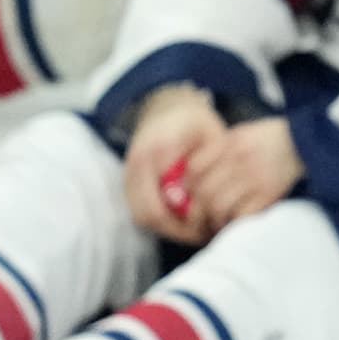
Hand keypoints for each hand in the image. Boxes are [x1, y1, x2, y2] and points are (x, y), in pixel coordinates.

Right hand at [121, 86, 228, 243]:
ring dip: (169, 228)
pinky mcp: (128, 180)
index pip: (164, 204)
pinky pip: (140, 210)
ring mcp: (128, 173)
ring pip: (142, 216)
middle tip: (204, 234)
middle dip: (178, 231)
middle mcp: (136, 164)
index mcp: (156, 151)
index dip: (187, 223)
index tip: (210, 227)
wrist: (167, 105)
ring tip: (195, 229)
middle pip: (150, 215)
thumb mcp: (210, 133)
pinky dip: (161, 220)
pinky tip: (183, 219)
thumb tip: (204, 196)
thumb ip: (209, 160)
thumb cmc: (195, 122)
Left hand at [182, 114, 308, 229]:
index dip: (186, 187)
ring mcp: (254, 178)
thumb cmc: (269, 139)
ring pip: (219, 206)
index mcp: (229, 143)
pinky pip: (242, 214)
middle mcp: (238, 160)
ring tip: (215, 223)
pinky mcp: (268, 194)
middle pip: (204, 191)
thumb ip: (218, 150)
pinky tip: (233, 223)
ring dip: (214, 220)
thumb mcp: (240, 134)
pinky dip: (234, 222)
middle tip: (197, 219)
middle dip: (196, 210)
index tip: (188, 196)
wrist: (303, 143)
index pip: (194, 169)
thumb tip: (192, 174)